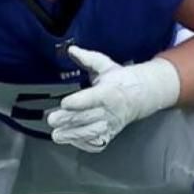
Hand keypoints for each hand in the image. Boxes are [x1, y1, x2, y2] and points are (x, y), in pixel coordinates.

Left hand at [48, 47, 179, 152]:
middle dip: (69, 120)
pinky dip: (83, 144)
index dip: (78, 102)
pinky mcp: (110, 135)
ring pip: (91, 133)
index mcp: (110, 92)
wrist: (140, 96)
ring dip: (72, 135)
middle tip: (52, 119)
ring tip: (57, 135)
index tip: (65, 102)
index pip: (93, 99)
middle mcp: (111, 111)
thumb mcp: (106, 65)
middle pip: (88, 117)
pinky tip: (71, 140)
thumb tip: (72, 50)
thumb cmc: (120, 81)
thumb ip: (88, 58)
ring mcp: (111, 125)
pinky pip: (96, 143)